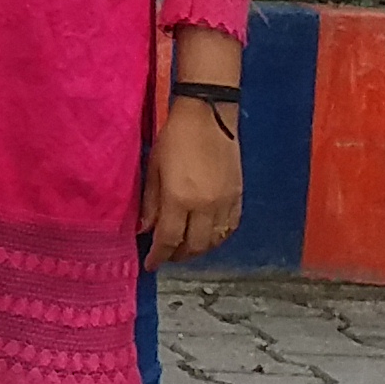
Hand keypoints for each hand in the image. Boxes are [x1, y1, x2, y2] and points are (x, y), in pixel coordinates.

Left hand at [141, 83, 242, 266]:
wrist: (208, 117)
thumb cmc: (174, 139)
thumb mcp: (153, 169)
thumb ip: (150, 203)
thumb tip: (145, 230)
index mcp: (179, 198)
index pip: (168, 239)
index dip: (158, 256)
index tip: (150, 265)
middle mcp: (205, 206)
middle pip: (194, 246)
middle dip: (178, 256)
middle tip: (166, 256)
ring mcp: (225, 202)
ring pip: (214, 240)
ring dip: (199, 250)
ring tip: (184, 248)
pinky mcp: (239, 196)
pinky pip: (230, 227)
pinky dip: (218, 237)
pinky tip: (207, 236)